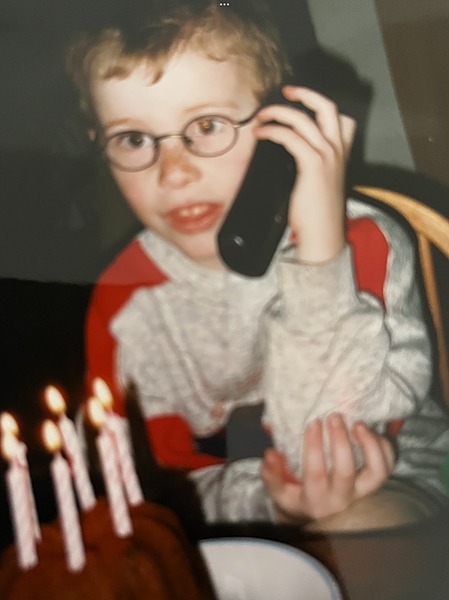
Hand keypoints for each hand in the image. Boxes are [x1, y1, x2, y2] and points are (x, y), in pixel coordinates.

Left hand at [254, 86, 355, 263]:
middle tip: (285, 93)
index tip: (301, 104)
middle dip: (304, 94)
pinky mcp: (312, 164)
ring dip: (278, 112)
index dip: (321, 106)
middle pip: (327, 107)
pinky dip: (273, 131)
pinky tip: (262, 134)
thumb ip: (312, 167)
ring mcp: (327, 155)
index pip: (343, 119)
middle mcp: (337, 150)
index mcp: (341, 155)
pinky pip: (290, 136)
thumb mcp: (319, 185)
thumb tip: (287, 156)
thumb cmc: (317, 214)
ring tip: (262, 117)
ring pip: (303, 118)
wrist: (323, 234)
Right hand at [260, 413, 394, 523]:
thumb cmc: (298, 496)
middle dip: (340, 441)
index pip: (315, 473)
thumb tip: (270, 454)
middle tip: (333, 416)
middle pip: (346, 471)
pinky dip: (383, 445)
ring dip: (370, 445)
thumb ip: (272, 473)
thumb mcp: (280, 490)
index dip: (313, 447)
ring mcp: (362, 492)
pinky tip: (369, 430)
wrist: (323, 515)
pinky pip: (388, 465)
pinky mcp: (376, 483)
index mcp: (315, 499)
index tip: (312, 422)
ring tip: (358, 423)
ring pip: (377, 473)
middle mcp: (341, 497)